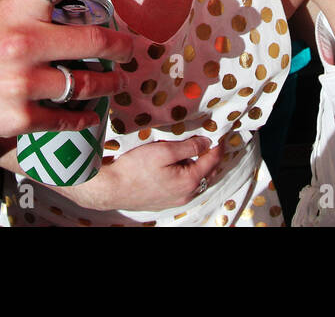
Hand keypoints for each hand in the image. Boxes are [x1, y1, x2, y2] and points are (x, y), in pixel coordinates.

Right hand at [0, 0, 135, 141]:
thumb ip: (31, 18)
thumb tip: (71, 20)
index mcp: (17, 9)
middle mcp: (22, 42)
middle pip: (93, 40)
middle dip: (121, 48)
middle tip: (132, 50)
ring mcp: (21, 81)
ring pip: (85, 83)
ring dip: (108, 85)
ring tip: (116, 83)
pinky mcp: (18, 116)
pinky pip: (66, 117)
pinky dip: (82, 118)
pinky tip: (87, 116)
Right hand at [58, 136, 223, 211]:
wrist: (112, 188)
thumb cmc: (135, 168)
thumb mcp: (164, 151)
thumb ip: (189, 146)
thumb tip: (207, 142)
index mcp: (190, 180)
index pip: (213, 160)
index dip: (218, 145)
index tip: (221, 133)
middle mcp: (187, 194)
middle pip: (209, 173)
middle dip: (213, 157)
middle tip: (214, 140)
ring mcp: (177, 200)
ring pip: (198, 181)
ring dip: (202, 166)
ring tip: (200, 150)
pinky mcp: (166, 201)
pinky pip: (187, 187)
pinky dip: (191, 175)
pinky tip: (184, 165)